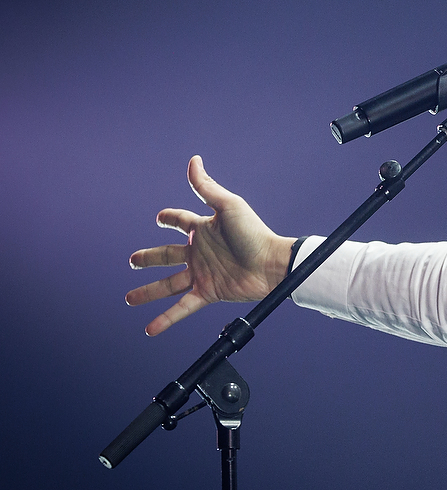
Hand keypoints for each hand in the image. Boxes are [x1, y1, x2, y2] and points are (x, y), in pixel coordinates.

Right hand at [126, 156, 293, 335]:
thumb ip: (207, 187)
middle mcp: (200, 252)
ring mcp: (202, 274)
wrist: (273, 264)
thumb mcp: (228, 206)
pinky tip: (150, 329)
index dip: (169, 218)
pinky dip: (166, 319)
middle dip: (147, 258)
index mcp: (203, 230)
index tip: (160, 218)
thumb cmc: (254, 233)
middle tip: (132, 261)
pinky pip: (182, 307)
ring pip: (168, 284)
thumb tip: (193, 161)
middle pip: (166, 255)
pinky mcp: (208, 292)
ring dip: (148, 292)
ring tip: (129, 298)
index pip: (179, 221)